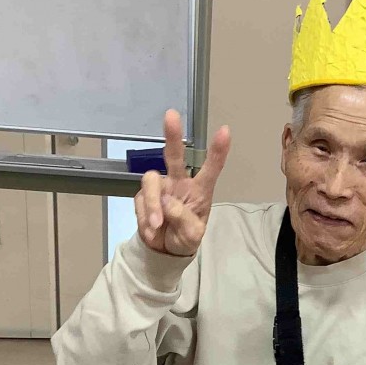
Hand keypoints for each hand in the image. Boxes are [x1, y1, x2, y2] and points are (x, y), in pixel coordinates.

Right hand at [135, 110, 230, 256]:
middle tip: (171, 115)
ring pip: (151, 180)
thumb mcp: (192, 236)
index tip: (225, 131)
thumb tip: (167, 202)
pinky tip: (152, 228)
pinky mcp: (144, 195)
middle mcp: (180, 182)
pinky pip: (141, 199)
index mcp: (200, 190)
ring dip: (152, 204)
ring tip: (157, 224)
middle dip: (173, 136)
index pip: (211, 168)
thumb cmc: (185, 238)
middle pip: (175, 156)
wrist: (164, 250)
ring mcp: (161, 187)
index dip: (218, 151)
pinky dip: (144, 216)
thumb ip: (183, 220)